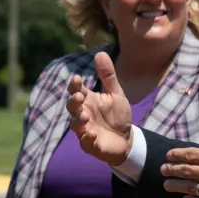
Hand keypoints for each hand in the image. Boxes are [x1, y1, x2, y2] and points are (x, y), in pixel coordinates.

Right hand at [66, 51, 132, 166]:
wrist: (126, 139)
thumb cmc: (117, 115)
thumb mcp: (116, 94)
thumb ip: (108, 76)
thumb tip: (100, 53)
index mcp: (88, 100)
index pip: (77, 90)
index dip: (75, 85)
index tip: (77, 78)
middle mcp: (83, 113)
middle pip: (72, 106)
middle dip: (73, 101)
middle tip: (79, 96)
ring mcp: (85, 129)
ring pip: (75, 125)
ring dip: (78, 120)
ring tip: (84, 116)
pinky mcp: (91, 144)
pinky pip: (86, 142)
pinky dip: (87, 138)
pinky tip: (92, 134)